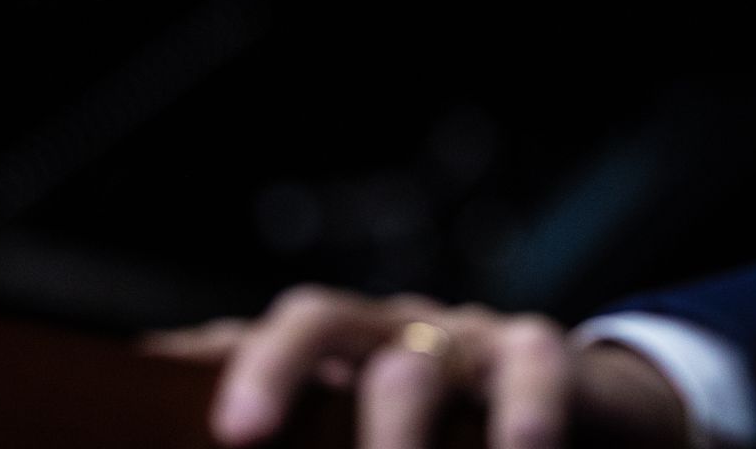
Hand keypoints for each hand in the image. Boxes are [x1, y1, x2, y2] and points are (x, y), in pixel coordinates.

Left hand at [139, 285, 686, 448]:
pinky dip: (522, 414)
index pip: (258, 339)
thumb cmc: (458, 435)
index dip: (213, 363)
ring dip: (393, 431)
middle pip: (318, 320)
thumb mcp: (364, 430)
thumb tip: (206, 400)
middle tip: (241, 436)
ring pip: (414, 366)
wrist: (592, 413)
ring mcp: (466, 337)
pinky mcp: (542, 352)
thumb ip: (311, 428)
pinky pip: (532, 369)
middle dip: (272, 369)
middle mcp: (394, 333)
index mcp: (341, 354)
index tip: (163, 388)